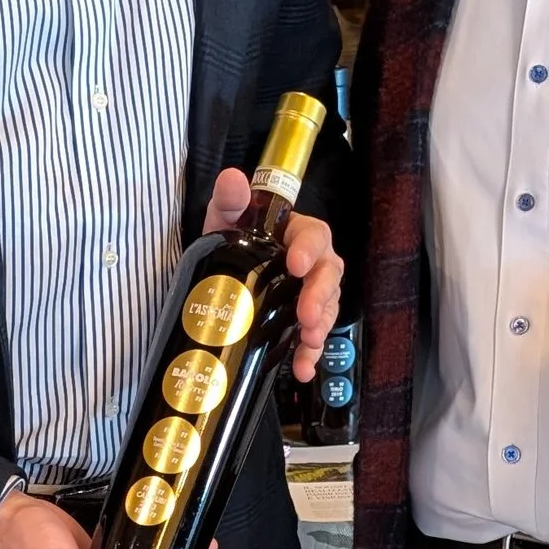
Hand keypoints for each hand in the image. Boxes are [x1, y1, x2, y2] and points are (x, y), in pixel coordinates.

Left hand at [203, 165, 343, 380]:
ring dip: (320, 327)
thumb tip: (232, 179)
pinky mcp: (301, 321)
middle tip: (306, 316)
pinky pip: (312, 337)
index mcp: (296, 233)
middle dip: (320, 296)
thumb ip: (230, 199)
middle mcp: (311, 262)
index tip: (296, 265)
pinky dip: (309, 354)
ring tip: (307, 343)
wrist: (219, 275)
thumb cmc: (231, 239)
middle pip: (328, 275)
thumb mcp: (225, 219)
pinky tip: (301, 370)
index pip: (314, 235)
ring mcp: (309, 293)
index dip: (309, 249)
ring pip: (327, 307)